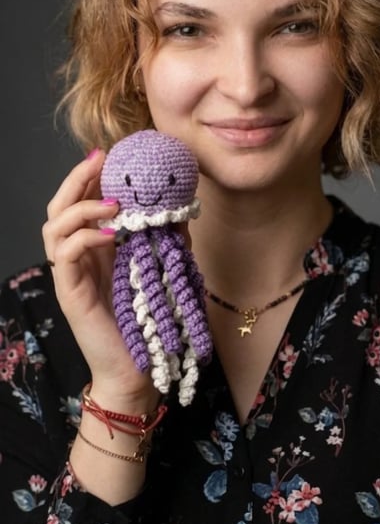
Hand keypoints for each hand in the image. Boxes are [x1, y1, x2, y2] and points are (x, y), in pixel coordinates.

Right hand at [42, 149, 159, 411]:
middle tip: (99, 159)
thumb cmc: (149, 321)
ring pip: (54, 226)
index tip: (110, 154)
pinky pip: (64, 256)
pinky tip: (109, 234)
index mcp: (96, 247)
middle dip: (77, 179)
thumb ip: (168, 239)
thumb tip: (182, 206)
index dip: (90, 176)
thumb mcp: (163, 270)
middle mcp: (78, 256)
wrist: (138, 370)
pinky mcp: (70, 293)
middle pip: (60, 206)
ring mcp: (70, 274)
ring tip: (113, 203)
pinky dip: (83, 237)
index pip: (81, 202)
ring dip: (82, 207)